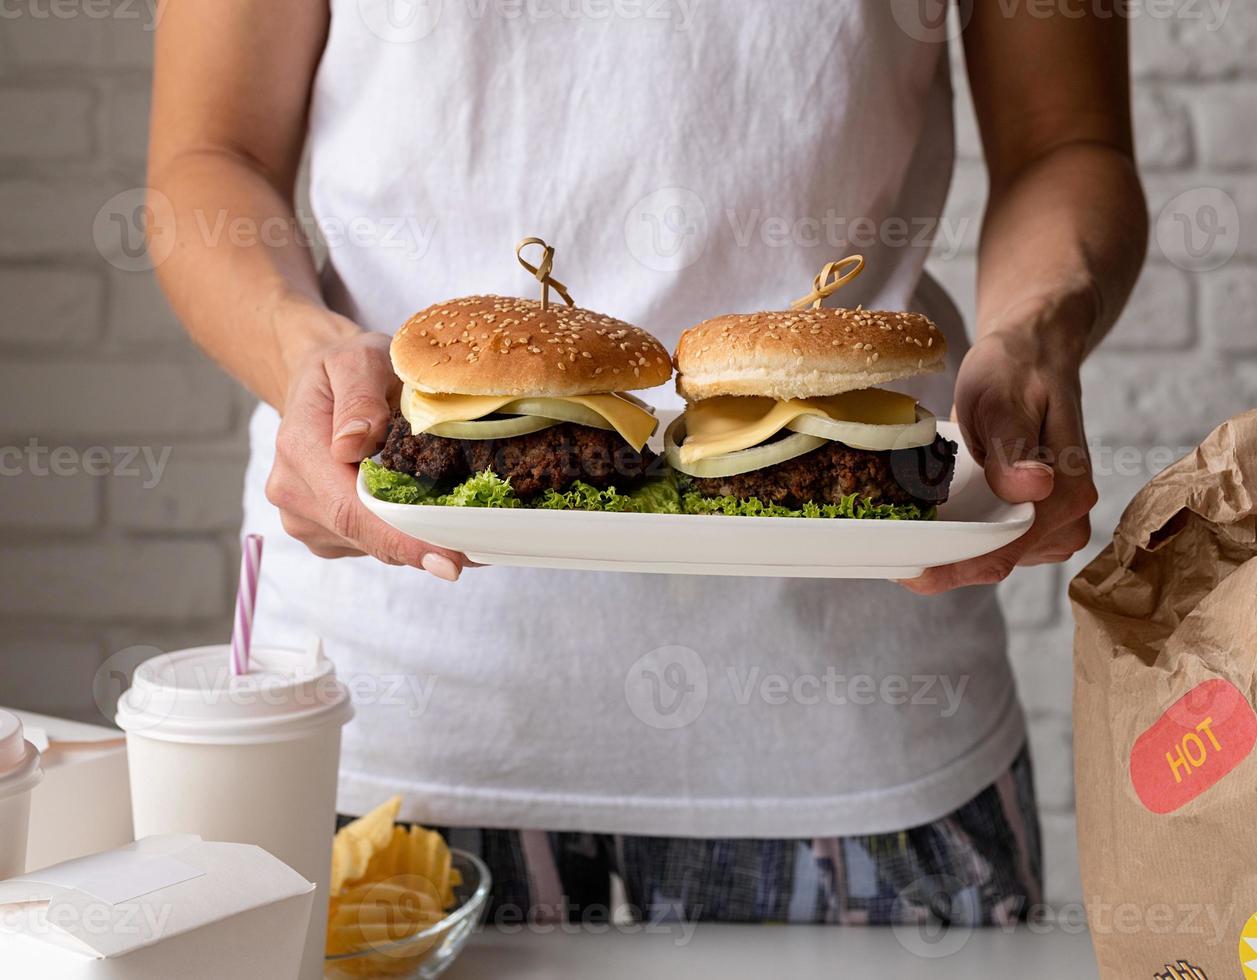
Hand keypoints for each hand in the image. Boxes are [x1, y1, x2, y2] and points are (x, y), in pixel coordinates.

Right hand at [265, 327, 470, 579]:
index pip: (351, 511)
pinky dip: (405, 538)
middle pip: (366, 536)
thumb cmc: (346, 366)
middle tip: (482, 552)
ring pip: (371, 546)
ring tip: (468, 529)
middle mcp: (293, 492)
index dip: (402, 541)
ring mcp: (304, 517)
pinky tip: (435, 520)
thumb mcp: (357, 359)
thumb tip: (354, 442)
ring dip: (419, 543)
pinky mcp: (323, 531)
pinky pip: (369, 544)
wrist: (318, 384)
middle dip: (424, 548)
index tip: (448, 561)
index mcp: (300, 449)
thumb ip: (358, 396)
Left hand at [900, 323, 1097, 593]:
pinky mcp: (1031, 520)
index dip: (956, 566)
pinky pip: (990, 543)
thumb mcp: (1003, 400)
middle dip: (945, 565)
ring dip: (948, 555)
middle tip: (887, 560)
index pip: (1007, 549)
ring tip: (898, 544)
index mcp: (1067, 493)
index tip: (908, 573)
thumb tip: (1034, 488)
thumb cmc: (1015, 370)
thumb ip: (1014, 447)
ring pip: (992, 557)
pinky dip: (957, 540)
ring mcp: (1051, 524)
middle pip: (998, 561)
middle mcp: (1068, 518)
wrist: (1029, 354)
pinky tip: (922, 530)